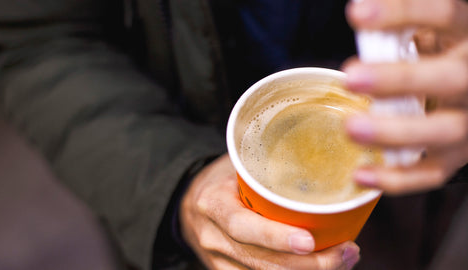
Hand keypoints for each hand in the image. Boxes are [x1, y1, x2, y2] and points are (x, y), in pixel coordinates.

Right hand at [180, 154, 359, 269]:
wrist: (191, 203)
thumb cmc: (223, 179)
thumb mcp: (238, 166)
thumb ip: (269, 171)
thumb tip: (324, 163)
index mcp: (213, 203)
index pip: (241, 226)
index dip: (274, 236)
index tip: (309, 240)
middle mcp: (212, 237)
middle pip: (259, 260)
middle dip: (307, 265)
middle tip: (346, 252)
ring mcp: (218, 260)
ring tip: (343, 260)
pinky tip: (320, 268)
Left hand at [343, 0, 467, 193]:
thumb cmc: (445, 57)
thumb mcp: (437, 34)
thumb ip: (408, 24)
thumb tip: (361, 14)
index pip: (445, 16)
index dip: (404, 13)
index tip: (357, 13)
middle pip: (450, 79)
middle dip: (399, 79)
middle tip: (352, 77)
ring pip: (443, 131)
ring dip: (395, 132)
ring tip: (352, 127)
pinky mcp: (459, 156)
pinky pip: (432, 172)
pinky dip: (397, 178)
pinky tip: (361, 174)